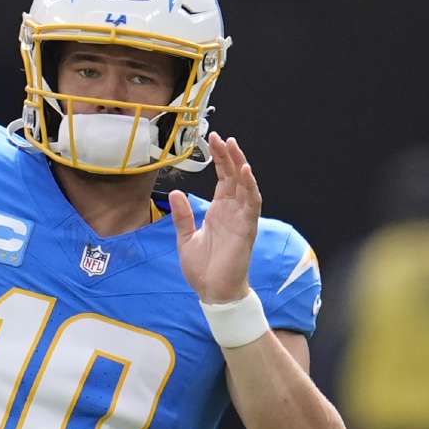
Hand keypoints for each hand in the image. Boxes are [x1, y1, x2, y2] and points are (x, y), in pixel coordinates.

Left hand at [169, 133, 260, 303]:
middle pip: (234, 176)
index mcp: (219, 211)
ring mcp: (241, 219)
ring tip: (232, 146)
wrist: (213, 292)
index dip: (220, 159)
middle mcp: (232, 211)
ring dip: (240, 165)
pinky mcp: (246, 229)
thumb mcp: (185, 238)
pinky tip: (245, 171)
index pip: (223, 178)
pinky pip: (252, 204)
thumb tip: (176, 192)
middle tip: (220, 136)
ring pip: (244, 185)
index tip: (213, 140)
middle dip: (228, 155)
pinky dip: (250, 187)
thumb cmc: (203, 269)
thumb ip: (183, 216)